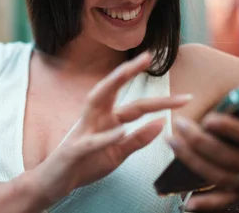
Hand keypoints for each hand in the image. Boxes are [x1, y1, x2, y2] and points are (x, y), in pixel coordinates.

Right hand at [29, 52, 191, 203]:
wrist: (55, 182)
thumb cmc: (86, 164)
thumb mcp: (118, 154)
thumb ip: (138, 139)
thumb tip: (162, 122)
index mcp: (107, 119)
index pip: (136, 105)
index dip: (158, 100)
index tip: (183, 92)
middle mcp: (95, 118)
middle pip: (112, 90)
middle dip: (127, 71)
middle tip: (146, 56)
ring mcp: (83, 131)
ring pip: (95, 101)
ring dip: (110, 85)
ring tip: (126, 72)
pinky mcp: (74, 150)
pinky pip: (91, 141)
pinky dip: (106, 136)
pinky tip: (121, 130)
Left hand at [168, 73, 238, 211]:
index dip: (231, 129)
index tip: (208, 118)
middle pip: (230, 157)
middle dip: (201, 142)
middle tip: (179, 125)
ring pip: (220, 176)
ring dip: (193, 162)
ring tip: (173, 142)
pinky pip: (221, 202)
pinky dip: (205, 204)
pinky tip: (186, 202)